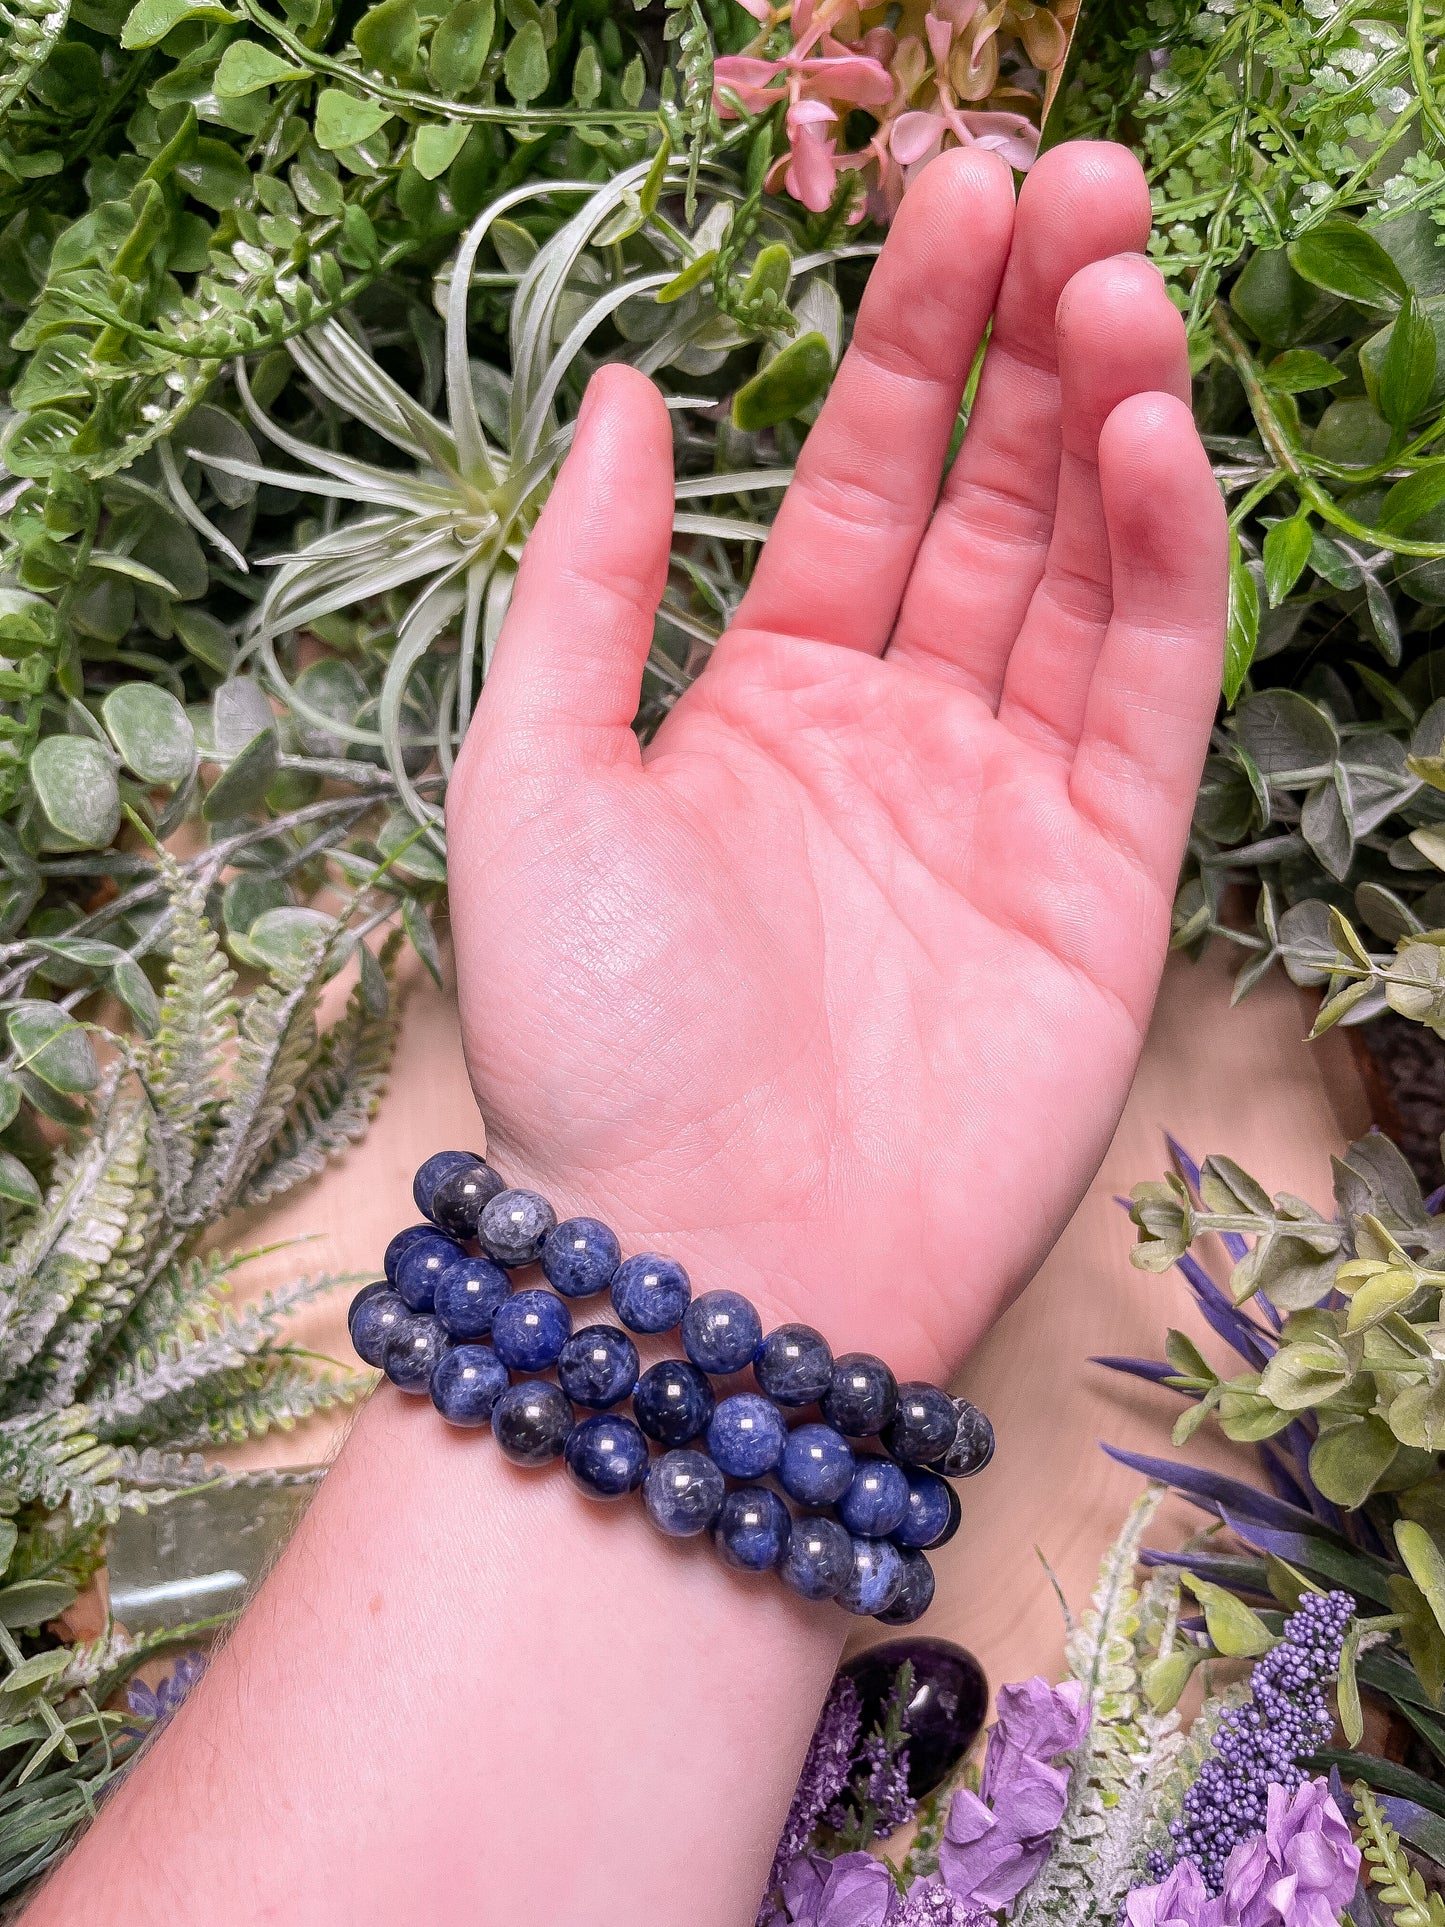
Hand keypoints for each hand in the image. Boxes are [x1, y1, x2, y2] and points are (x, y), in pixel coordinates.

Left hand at [447, 140, 1225, 1383]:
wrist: (697, 1259)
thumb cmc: (592, 1035)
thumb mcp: (532, 776)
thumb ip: (582, 584)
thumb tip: (619, 395)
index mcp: (760, 702)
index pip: (862, 483)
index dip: (913, 342)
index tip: (958, 194)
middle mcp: (893, 738)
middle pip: (993, 504)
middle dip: (1037, 345)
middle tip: (1083, 187)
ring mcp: (1006, 808)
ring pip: (1085, 577)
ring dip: (1113, 427)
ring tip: (1125, 285)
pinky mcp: (1104, 889)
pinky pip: (1146, 700)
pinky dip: (1164, 570)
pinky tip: (1156, 446)